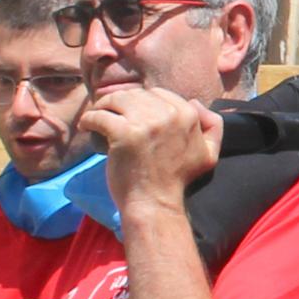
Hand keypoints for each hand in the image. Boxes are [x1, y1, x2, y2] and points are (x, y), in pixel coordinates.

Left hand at [83, 80, 219, 205]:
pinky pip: (100, 116)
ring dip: (104, 105)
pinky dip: (89, 118)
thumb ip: (212, 126)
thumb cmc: (178, 181)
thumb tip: (195, 102)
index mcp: (188, 115)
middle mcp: (168, 114)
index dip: (144, 101)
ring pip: (117, 99)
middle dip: (122, 101)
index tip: (132, 112)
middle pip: (137, 94)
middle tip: (111, 112)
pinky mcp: (123, 133)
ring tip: (98, 115)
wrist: (156, 205)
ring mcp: (145, 123)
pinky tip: (86, 125)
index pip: (160, 94)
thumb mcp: (209, 154)